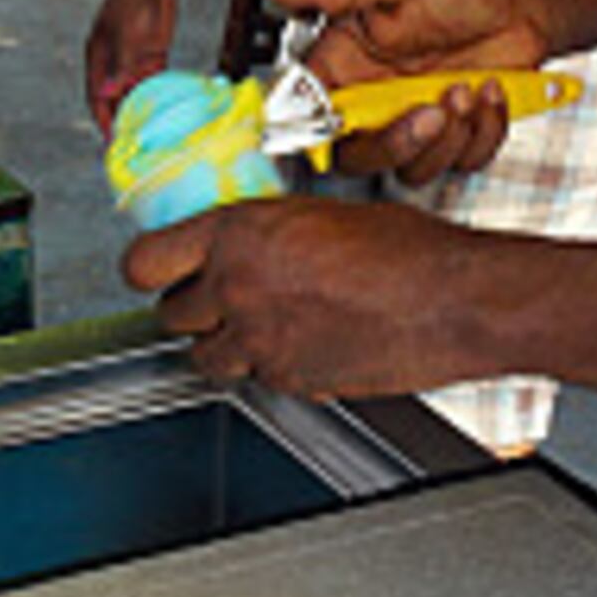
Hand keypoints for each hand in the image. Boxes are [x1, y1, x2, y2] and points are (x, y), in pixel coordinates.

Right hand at [84, 0, 178, 133]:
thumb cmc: (132, 1)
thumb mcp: (127, 41)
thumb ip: (121, 70)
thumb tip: (108, 97)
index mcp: (97, 57)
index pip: (97, 97)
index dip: (103, 120)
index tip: (112, 142)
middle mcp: (113, 61)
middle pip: (115, 97)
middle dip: (123, 120)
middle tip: (134, 144)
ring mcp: (133, 57)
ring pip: (136, 91)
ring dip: (141, 109)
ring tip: (151, 133)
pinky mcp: (152, 53)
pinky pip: (153, 80)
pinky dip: (157, 95)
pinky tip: (166, 110)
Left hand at [121, 196, 507, 397]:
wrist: (453, 300)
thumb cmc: (407, 250)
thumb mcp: (320, 214)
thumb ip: (264, 234)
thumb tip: (243, 246)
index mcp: (239, 233)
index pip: (144, 262)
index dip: (150, 270)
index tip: (159, 271)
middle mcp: (238, 287)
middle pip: (170, 315)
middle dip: (194, 310)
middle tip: (223, 300)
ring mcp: (260, 341)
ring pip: (205, 358)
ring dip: (225, 344)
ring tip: (263, 326)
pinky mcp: (290, 381)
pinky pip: (257, 378)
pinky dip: (271, 367)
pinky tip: (306, 343)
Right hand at [274, 0, 546, 181]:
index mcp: (347, 59)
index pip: (306, 106)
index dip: (311, 125)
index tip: (338, 122)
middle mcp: (376, 96)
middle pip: (356, 155)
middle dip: (395, 144)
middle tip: (429, 112)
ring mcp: (416, 119)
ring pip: (412, 168)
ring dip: (447, 138)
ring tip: (467, 88)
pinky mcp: (457, 134)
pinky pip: (463, 162)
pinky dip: (484, 133)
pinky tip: (490, 93)